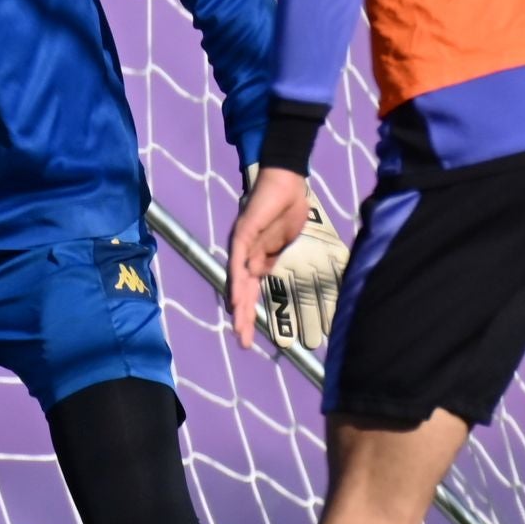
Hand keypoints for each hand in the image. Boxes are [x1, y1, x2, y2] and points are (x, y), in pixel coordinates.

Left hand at [229, 167, 349, 350]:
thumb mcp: (281, 241)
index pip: (250, 290)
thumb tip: (259, 274)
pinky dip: (239, 278)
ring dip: (238, 303)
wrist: (287, 181)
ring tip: (239, 325)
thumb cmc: (286, 208)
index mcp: (255, 257)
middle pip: (241, 290)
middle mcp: (244, 252)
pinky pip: (240, 258)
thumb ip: (270, 257)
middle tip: (243, 342)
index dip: (248, 312)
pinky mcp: (244, 231)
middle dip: (242, 317)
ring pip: (237, 278)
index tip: (250, 336)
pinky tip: (239, 295)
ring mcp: (242, 242)